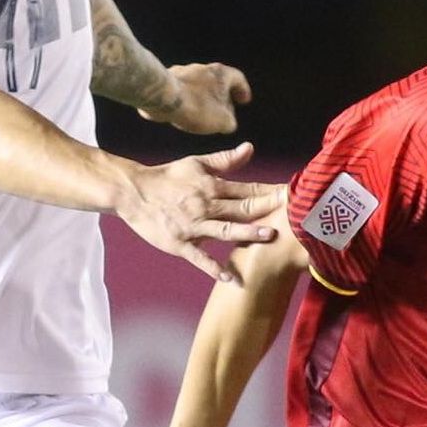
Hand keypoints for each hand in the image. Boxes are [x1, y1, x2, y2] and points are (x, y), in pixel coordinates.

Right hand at [115, 143, 282, 282]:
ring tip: (268, 236)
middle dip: (268, 210)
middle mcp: (206, 206)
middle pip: (242, 209)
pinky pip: (199, 258)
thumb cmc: (167, 177)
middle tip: (293, 213)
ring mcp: (193, 226)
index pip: (248, 190)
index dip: (271, 193)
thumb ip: (225, 160)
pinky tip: (230, 278)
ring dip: (247, 234)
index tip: (293, 196)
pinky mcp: (179, 244)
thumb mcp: (196, 163)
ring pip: (224, 231)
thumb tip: (250, 148)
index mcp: (212, 186)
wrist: (133, 192)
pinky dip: (214, 269)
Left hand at [137, 61, 252, 134]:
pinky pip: (183, 90)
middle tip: (224, 111)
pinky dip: (188, 99)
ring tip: (203, 113)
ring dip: (203, 97)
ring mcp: (184, 72)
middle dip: (222, 96)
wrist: (164, 98)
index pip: (238, 78)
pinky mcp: (168, 80)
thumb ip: (230, 122)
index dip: (243, 90)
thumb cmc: (197, 107)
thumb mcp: (222, 122)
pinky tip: (185, 112)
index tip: (243, 101)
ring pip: (198, 85)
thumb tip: (228, 124)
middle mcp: (203, 68)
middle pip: (217, 81)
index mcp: (220, 73)